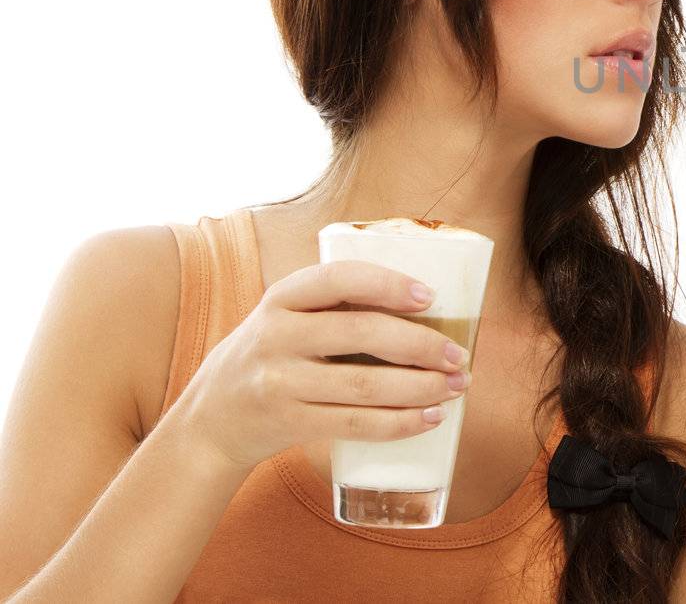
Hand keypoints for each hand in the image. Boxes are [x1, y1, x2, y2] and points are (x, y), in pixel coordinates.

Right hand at [168, 259, 473, 470]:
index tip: (429, 295)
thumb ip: (336, 307)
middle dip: (420, 344)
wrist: (209, 422)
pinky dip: (398, 422)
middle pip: (360, 333)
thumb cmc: (272, 357)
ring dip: (421, 387)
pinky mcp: (289, 423)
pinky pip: (354, 424)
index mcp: (281, 298)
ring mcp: (280, 383)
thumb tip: (430, 309)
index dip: (387, 284)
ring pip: (364, 384)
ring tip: (457, 386)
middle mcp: (276, 336)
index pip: (338, 279)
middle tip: (459, 355)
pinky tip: (430, 418)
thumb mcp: (286, 318)